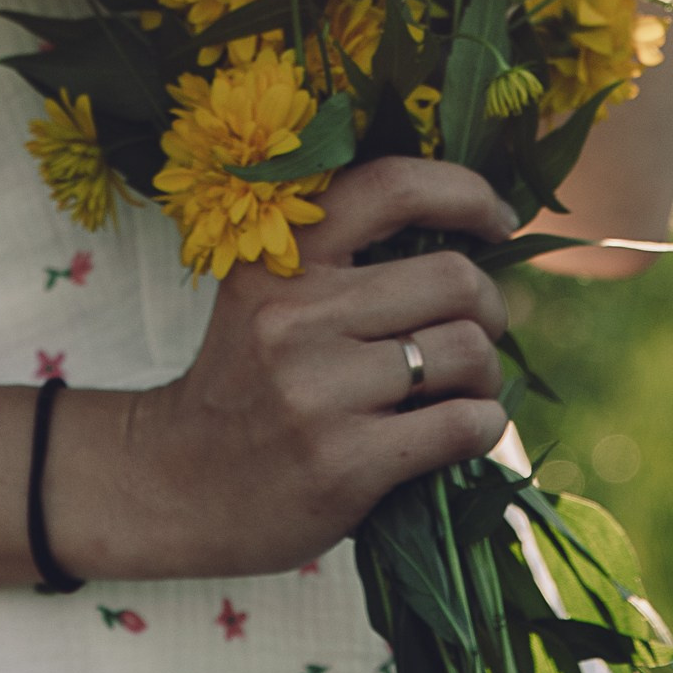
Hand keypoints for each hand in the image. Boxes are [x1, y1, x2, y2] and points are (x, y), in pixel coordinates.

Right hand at [71, 158, 515, 582]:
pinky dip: (483, 426)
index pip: (392, 187)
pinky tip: (460, 431)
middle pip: (453, 279)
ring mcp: (319, 390)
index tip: (498, 220)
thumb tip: (472, 244)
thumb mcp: (267, 298)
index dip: (465, 192)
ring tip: (462, 390)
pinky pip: (463, 424)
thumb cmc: (245, 386)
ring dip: (486, 373)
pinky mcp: (345, 461)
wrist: (174, 485)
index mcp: (281, 257)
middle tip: (478, 331)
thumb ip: (345, 264)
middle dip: (489, 307)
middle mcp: (296, 313)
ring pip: (467, 352)